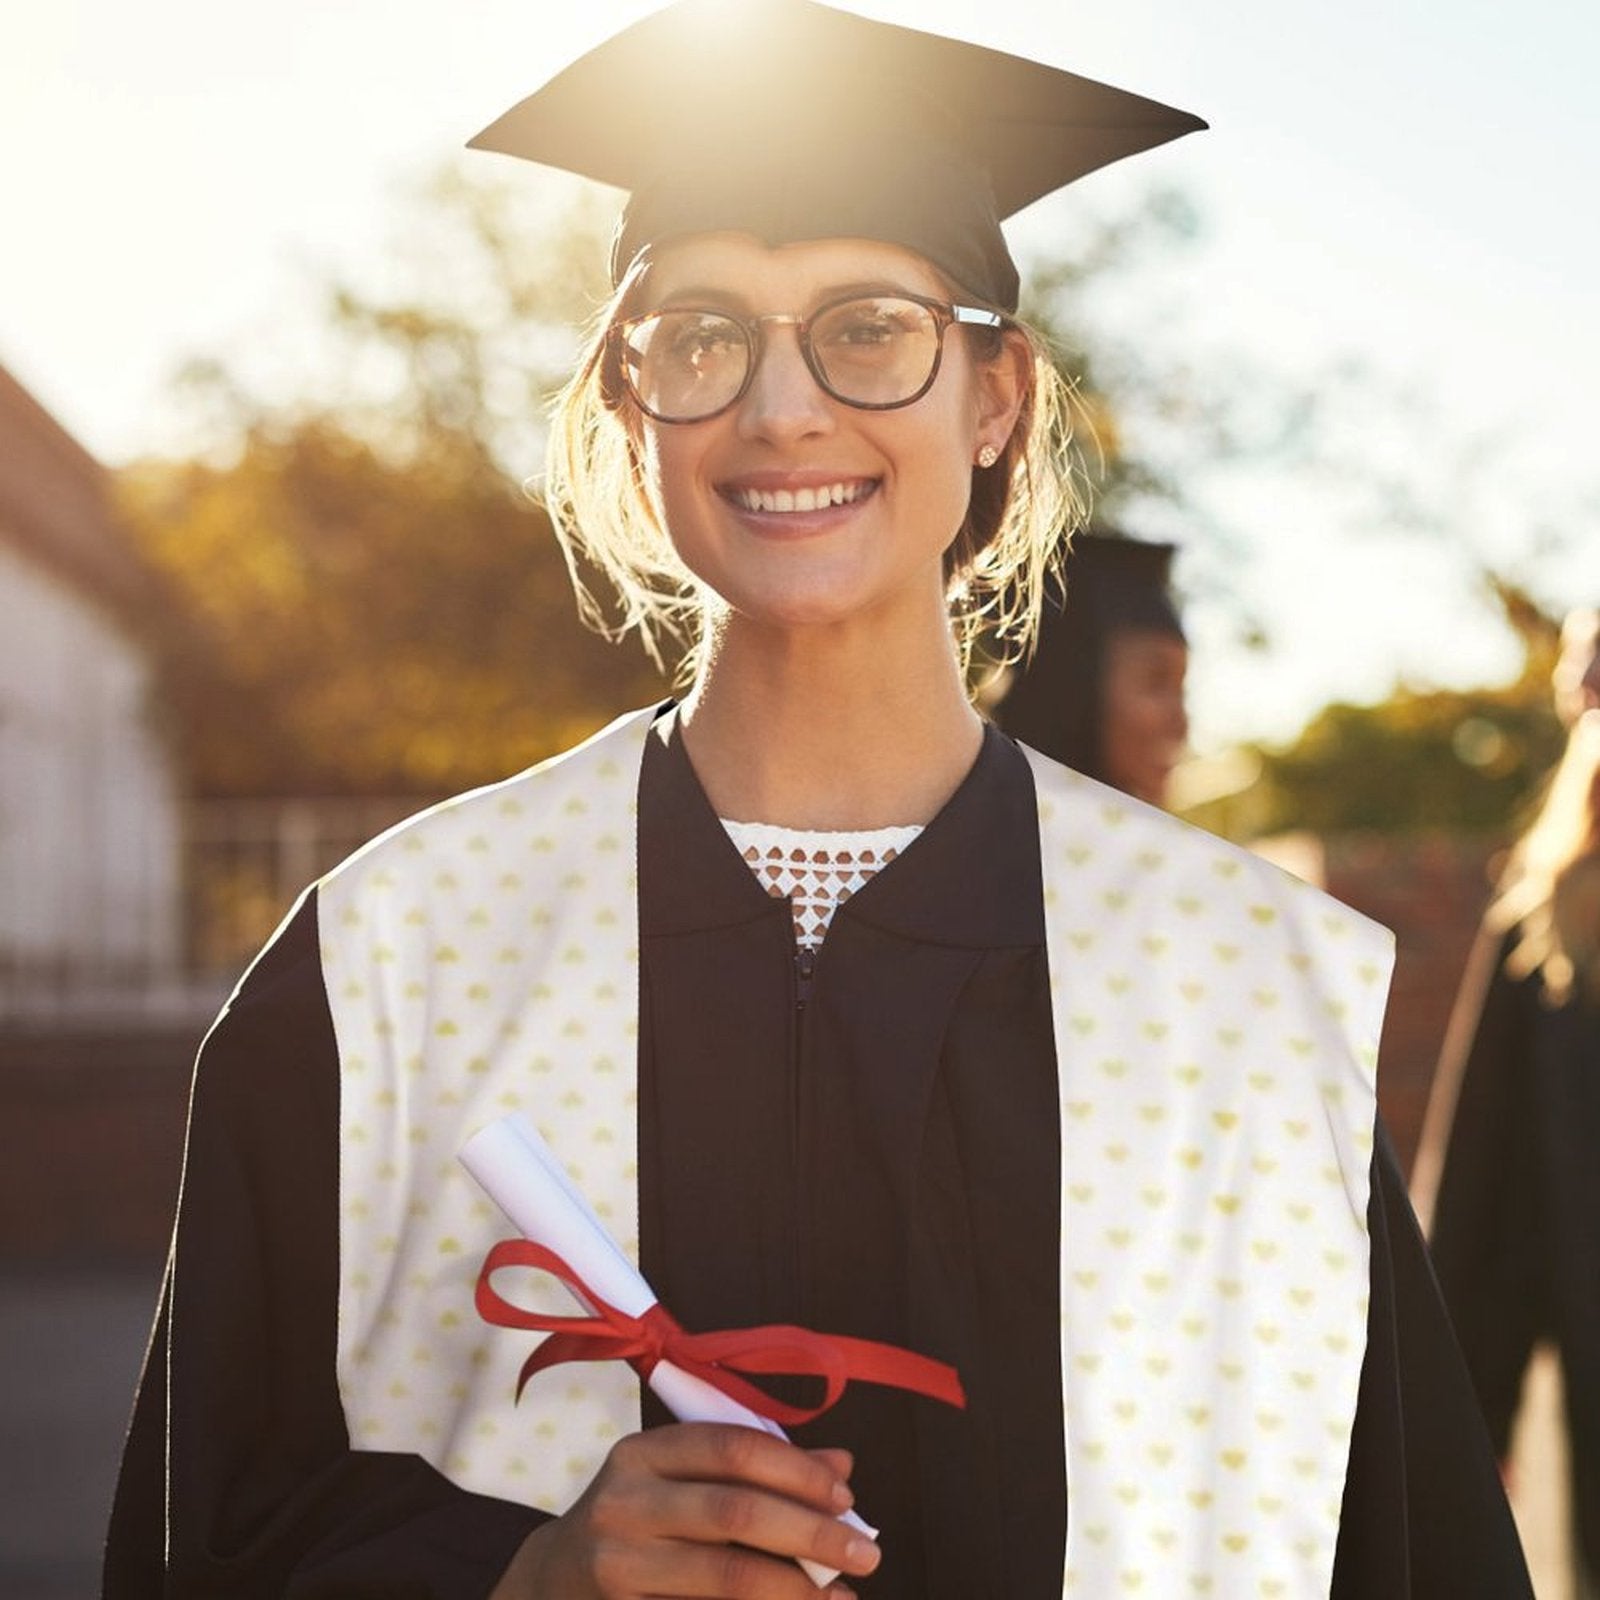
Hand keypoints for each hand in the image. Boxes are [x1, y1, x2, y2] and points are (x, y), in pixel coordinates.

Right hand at [491, 1423, 877, 1597]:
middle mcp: (625, 1500)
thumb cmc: (636, 1520)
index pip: (733, 1447)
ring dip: (794, 1587)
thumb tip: (842, 1465)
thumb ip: (755, 1469)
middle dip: (811, 1532)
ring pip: (724, 1575)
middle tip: (865, 1554)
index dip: (796, 1470)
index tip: (846, 1496)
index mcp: (644, 1452)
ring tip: (840, 1596)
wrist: (551, 1585)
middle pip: (736, 1511)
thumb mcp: (680, 1480)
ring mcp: (618, 1562)